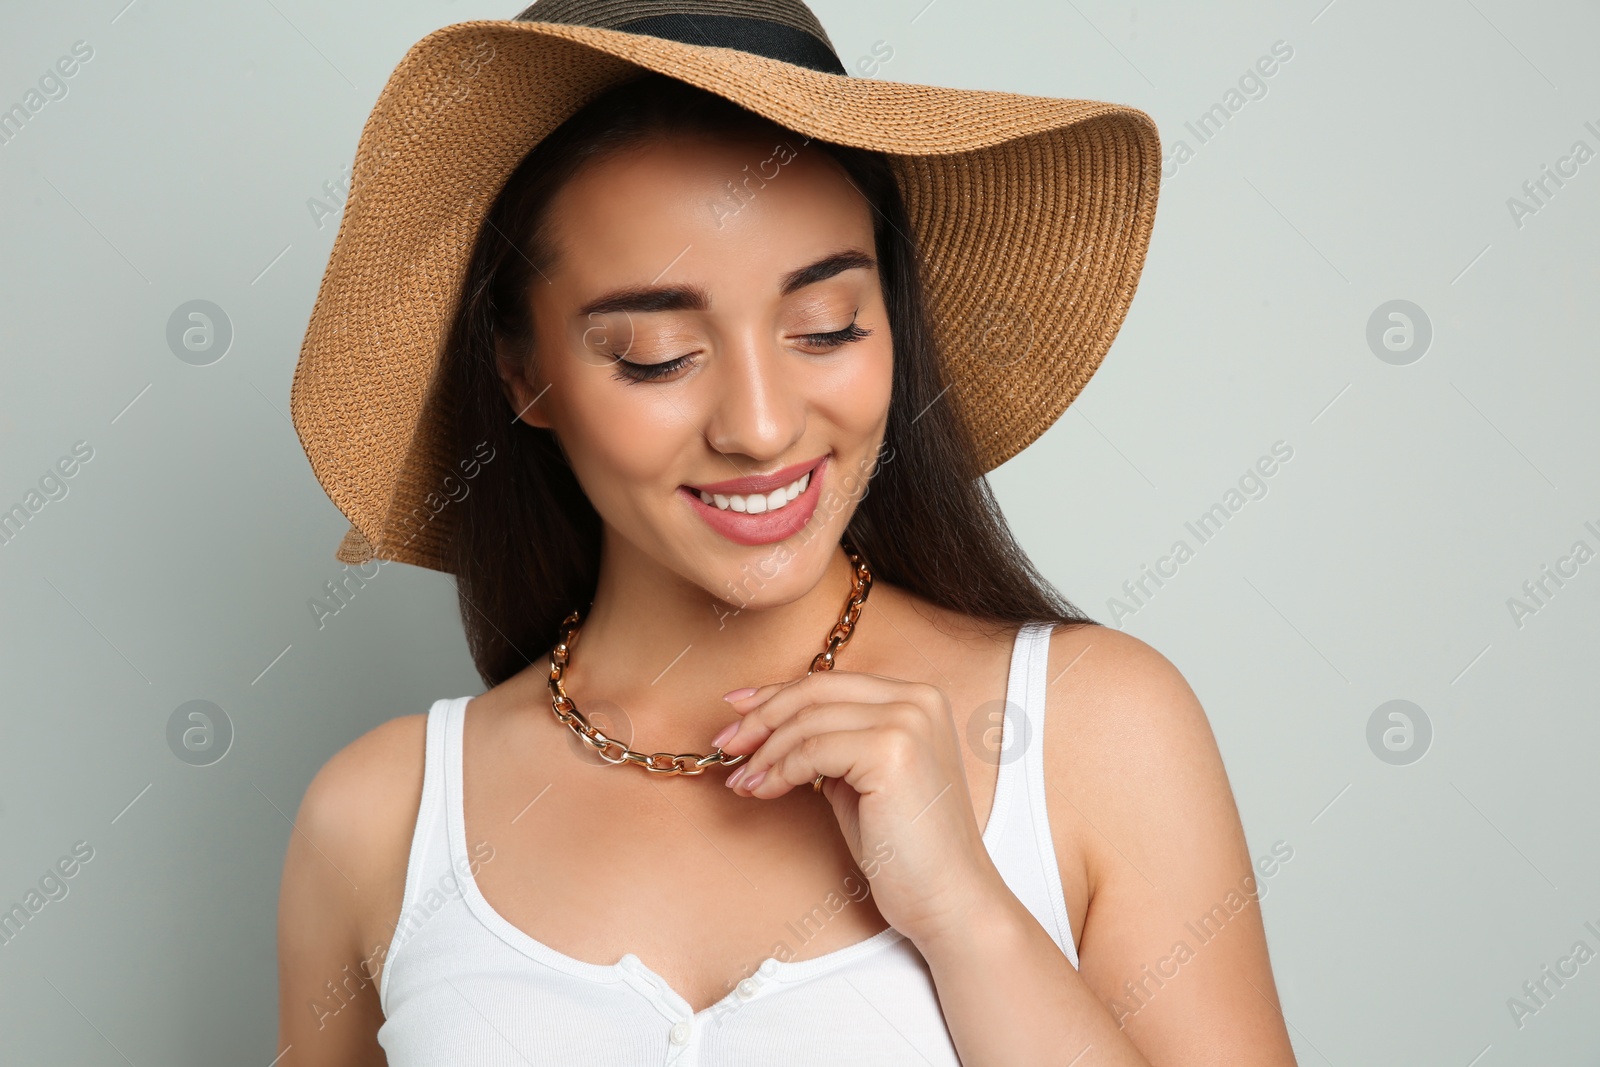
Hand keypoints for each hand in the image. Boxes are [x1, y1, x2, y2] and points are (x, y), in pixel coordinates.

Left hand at [713, 670, 1005, 949]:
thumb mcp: (863, 779)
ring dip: (764, 752)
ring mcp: (907, 721)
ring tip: (742, 781)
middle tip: (726, 745)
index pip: (830, 682)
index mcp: (917, 698)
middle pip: (815, 690)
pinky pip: (812, 751)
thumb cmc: (905, 849)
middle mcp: (917, 699)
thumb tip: (768, 726)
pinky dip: (779, 770)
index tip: (737, 710)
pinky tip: (763, 791)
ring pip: (807, 720)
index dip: (776, 694)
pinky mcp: (892, 750)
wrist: (950, 899)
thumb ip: (832, 744)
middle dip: (761, 716)